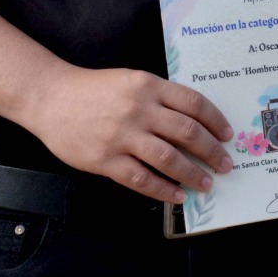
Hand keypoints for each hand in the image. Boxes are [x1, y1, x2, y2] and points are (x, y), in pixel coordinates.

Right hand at [25, 65, 233, 202]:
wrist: (50, 98)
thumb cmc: (94, 90)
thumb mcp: (132, 80)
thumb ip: (160, 98)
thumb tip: (194, 122)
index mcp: (148, 86)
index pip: (194, 103)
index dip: (215, 121)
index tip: (227, 135)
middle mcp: (139, 110)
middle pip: (187, 132)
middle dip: (212, 151)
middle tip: (225, 164)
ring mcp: (121, 136)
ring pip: (168, 158)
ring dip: (192, 173)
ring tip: (207, 183)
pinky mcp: (105, 160)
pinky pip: (140, 179)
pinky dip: (163, 189)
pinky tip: (177, 195)